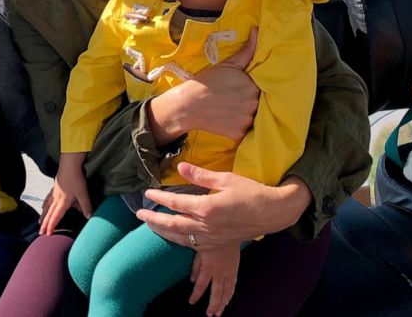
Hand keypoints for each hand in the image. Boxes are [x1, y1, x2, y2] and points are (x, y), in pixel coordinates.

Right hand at [39, 154, 90, 235]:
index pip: (56, 217)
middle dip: (45, 224)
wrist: (69, 165)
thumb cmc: (76, 179)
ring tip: (40, 221)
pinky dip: (45, 204)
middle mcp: (57, 199)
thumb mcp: (83, 193)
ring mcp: (54, 193)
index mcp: (63, 202)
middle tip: (40, 232)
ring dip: (43, 215)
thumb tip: (89, 217)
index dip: (52, 226)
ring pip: (47, 207)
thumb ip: (86, 206)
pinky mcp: (55, 188)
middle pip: (49, 214)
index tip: (48, 234)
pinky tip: (44, 206)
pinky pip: (48, 199)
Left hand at [136, 163, 311, 249]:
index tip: (147, 193)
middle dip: (153, 220)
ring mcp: (211, 237)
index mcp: (207, 207)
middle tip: (138, 214)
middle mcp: (206, 225)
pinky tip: (174, 236)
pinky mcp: (217, 244)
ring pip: (180, 237)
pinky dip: (179, 240)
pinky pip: (192, 244)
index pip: (176, 202)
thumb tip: (181, 166)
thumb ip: (201, 175)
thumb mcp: (226, 178)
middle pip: (172, 224)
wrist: (272, 213)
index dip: (159, 198)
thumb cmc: (252, 192)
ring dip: (162, 232)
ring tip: (150, 225)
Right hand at [149, 29, 259, 144]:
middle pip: (259, 103)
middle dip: (251, 102)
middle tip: (234, 100)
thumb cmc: (207, 82)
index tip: (240, 90)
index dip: (252, 89)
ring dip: (246, 116)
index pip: (262, 88)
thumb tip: (257, 31)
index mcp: (253, 85)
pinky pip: (246, 133)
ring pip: (254, 118)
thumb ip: (247, 51)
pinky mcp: (239, 133)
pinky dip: (240, 128)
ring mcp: (247, 120)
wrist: (188, 104)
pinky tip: (229, 122)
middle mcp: (254, 103)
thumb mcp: (228, 65)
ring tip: (231, 111)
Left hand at [189, 245, 240, 316]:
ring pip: (226, 292)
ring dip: (222, 303)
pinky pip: (233, 285)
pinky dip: (230, 294)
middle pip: (216, 293)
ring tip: (218, 313)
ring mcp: (228, 272)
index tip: (191, 302)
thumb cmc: (212, 238)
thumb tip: (192, 279)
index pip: (201, 285)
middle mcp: (219, 272)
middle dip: (213, 305)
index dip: (196, 295)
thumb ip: (195, 265)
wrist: (230, 231)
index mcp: (209, 267)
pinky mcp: (235, 270)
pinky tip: (227, 300)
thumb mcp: (199, 249)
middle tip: (209, 314)